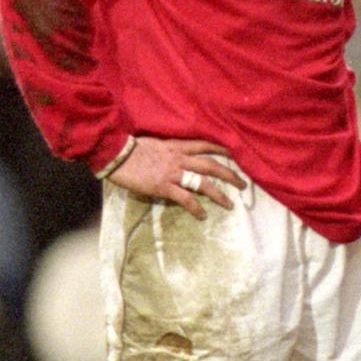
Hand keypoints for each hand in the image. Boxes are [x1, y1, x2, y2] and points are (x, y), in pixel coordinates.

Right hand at [106, 135, 245, 217]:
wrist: (116, 154)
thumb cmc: (129, 148)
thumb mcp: (153, 143)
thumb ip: (166, 150)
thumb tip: (172, 157)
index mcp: (176, 146)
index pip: (205, 145)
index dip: (222, 149)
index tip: (235, 153)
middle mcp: (179, 158)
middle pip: (211, 165)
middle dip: (230, 174)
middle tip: (243, 184)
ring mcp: (173, 173)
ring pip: (203, 183)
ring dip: (219, 194)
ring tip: (230, 205)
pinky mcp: (164, 187)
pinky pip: (185, 199)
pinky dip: (196, 208)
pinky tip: (202, 216)